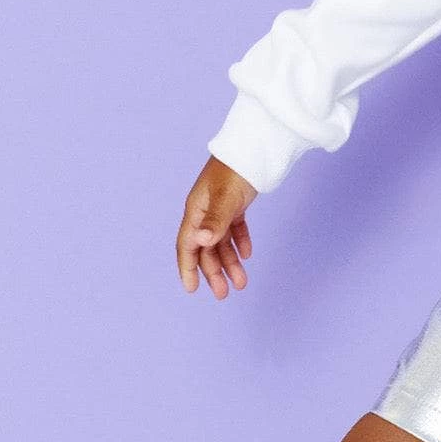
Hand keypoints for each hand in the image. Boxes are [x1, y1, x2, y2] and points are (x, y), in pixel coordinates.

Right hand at [176, 156, 259, 297]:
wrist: (253, 147)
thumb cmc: (235, 171)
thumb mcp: (225, 198)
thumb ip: (215, 221)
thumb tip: (201, 241)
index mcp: (196, 212)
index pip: (187, 245)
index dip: (188, 267)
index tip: (191, 289)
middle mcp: (204, 212)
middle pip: (205, 249)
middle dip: (213, 272)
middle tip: (224, 294)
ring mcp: (219, 209)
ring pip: (221, 243)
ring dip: (230, 262)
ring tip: (241, 283)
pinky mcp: (234, 205)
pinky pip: (234, 230)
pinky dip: (240, 242)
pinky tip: (248, 254)